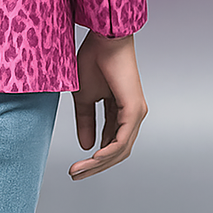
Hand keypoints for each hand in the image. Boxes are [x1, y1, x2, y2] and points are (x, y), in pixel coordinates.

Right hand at [69, 30, 146, 179]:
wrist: (103, 37)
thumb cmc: (95, 59)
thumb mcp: (84, 95)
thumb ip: (86, 120)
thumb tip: (86, 145)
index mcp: (120, 111)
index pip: (109, 142)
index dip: (94, 157)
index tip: (76, 166)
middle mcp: (132, 115)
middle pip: (116, 150)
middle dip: (95, 166)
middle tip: (76, 174)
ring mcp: (136, 113)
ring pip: (120, 148)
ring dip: (99, 163)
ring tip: (81, 169)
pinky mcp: (134, 109)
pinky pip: (122, 138)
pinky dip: (108, 151)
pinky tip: (95, 158)